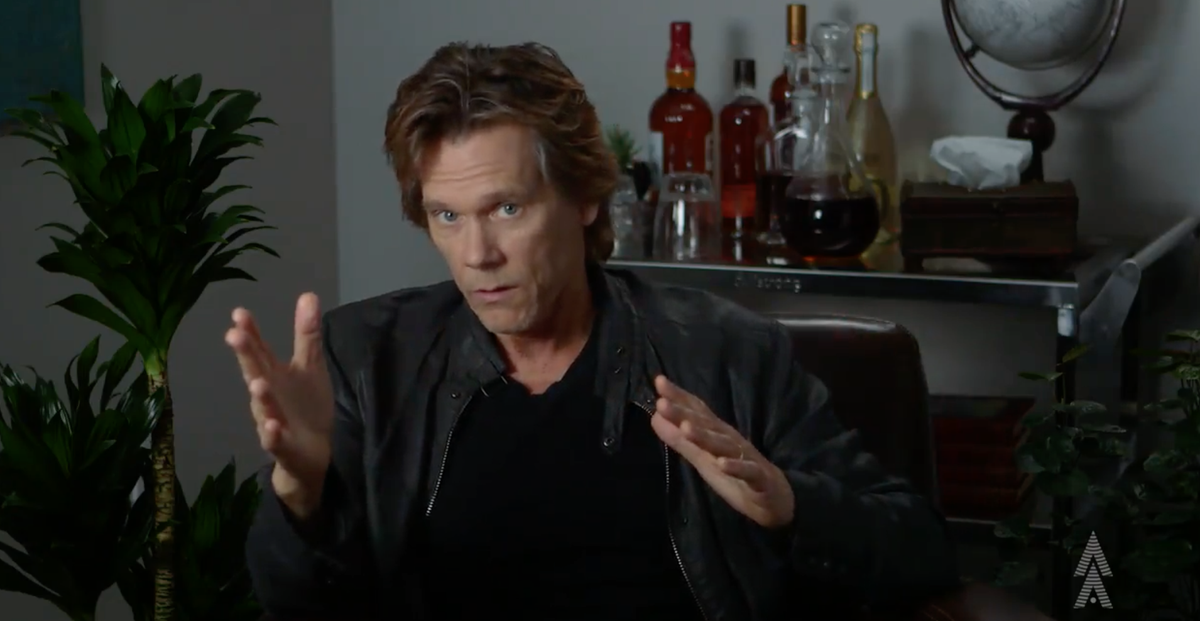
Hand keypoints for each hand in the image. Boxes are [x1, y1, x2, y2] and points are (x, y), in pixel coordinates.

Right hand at [225, 293, 333, 518]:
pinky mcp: (283, 446)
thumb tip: (309, 294)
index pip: (259, 350)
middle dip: (245, 356)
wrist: (311, 453)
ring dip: (260, 396)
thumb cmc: (304, 405)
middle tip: (234, 335)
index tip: (239, 312)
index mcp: (273, 375)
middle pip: (254, 373)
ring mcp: (272, 421)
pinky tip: (272, 426)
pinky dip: (272, 434)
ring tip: (257, 382)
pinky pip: (275, 440)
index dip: (250, 332)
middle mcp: (267, 396)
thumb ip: (306, 334)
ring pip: (263, 408)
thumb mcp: (310, 367)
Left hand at [650, 375, 794, 528]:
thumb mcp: (703, 457)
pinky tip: (722, 464)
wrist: (773, 496)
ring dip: (705, 437)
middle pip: (706, 425)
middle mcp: (729, 440)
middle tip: (662, 403)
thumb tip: (654, 417)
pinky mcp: (758, 478)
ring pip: (724, 445)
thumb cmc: (734, 472)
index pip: (697, 412)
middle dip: (684, 414)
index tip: (659, 382)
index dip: (679, 398)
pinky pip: (747, 471)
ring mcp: (745, 458)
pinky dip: (735, 467)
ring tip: (686, 428)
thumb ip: (680, 440)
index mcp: (716, 434)